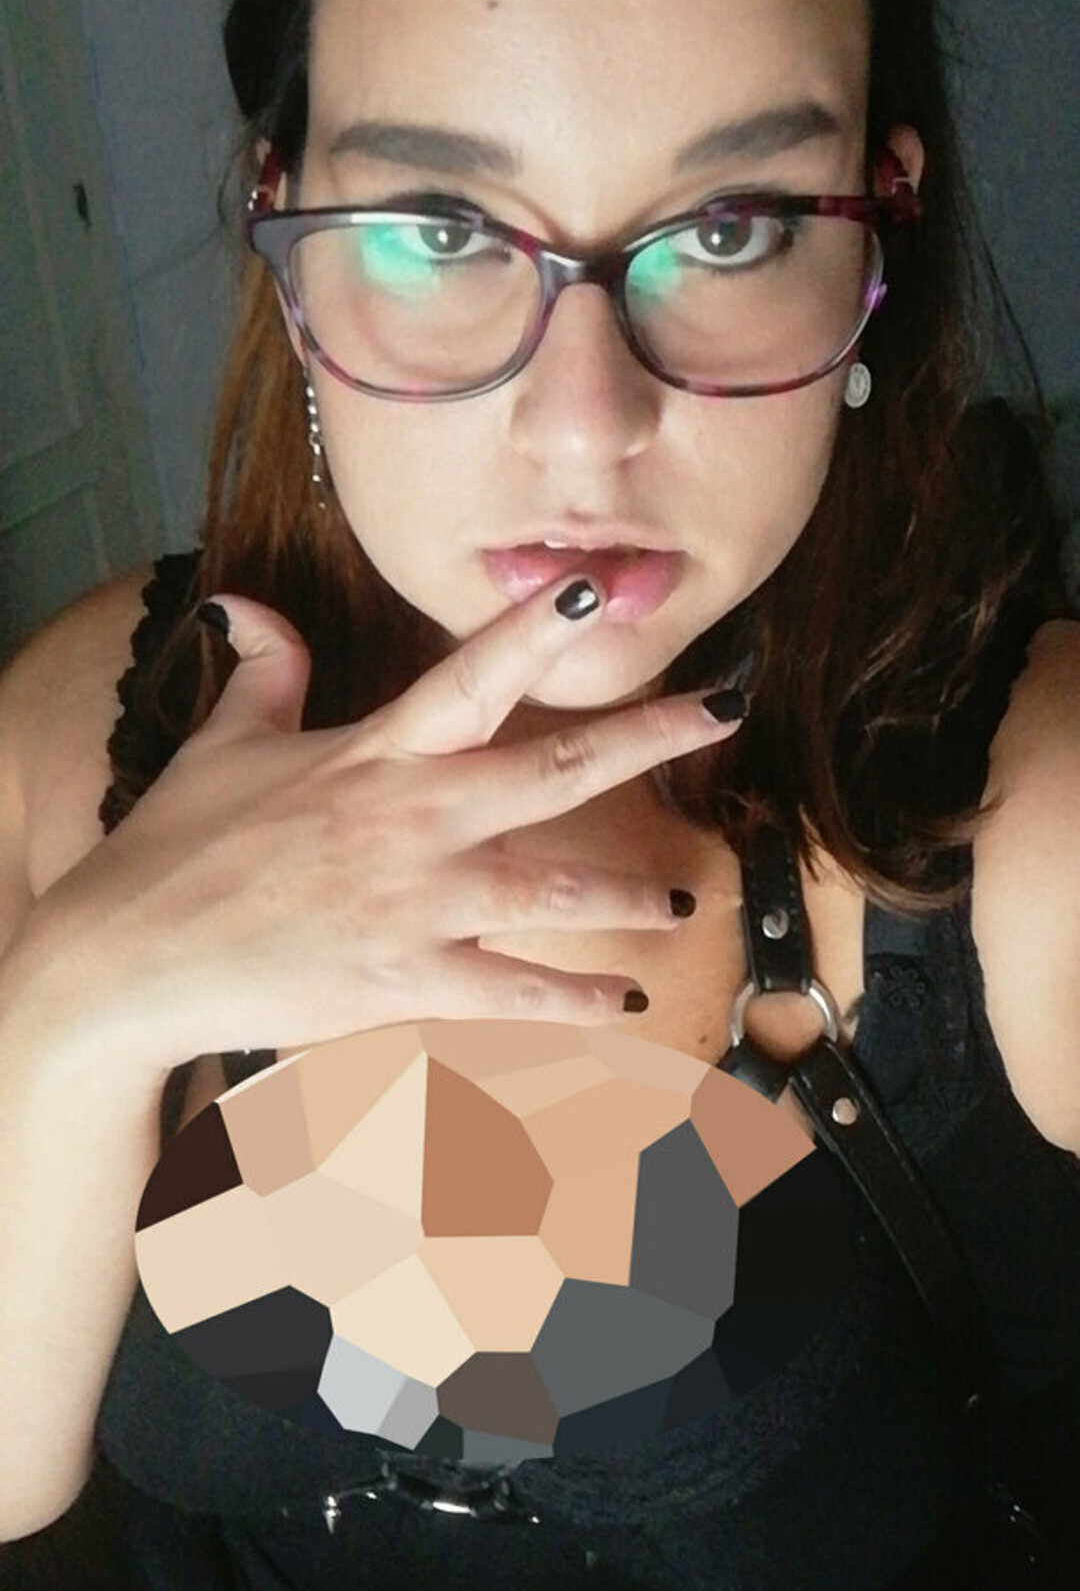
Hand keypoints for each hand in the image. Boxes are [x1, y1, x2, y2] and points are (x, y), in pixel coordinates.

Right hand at [25, 576, 743, 1071]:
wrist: (131, 957)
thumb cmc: (176, 844)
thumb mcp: (222, 743)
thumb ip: (262, 670)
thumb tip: (248, 605)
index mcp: (375, 751)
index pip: (471, 673)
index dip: (537, 627)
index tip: (601, 589)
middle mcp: (413, 816)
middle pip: (555, 768)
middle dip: (649, 736)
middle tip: (721, 712)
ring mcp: (417, 902)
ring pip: (556, 889)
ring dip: (628, 895)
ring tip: (678, 902)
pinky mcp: (408, 980)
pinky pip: (515, 991)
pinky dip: (574, 998)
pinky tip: (621, 1001)